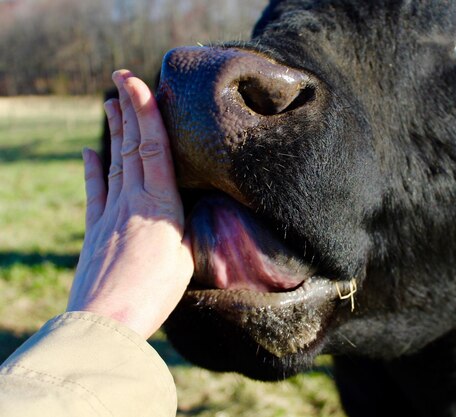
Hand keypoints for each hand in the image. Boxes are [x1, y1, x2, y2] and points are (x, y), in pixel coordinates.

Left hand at [67, 70, 193, 338]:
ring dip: (113, 130)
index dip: (147, 113)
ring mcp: (109, 213)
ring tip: (109, 103)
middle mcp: (131, 200)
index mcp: (160, 204)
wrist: (107, 319)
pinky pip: (95, 191)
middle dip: (128, 109)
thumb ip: (184, 225)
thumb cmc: (155, 292)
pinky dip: (92, 168)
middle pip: (131, 146)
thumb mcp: (185, 256)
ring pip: (113, 161)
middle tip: (122, 78)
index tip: (139, 83)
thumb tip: (187, 207)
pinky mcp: (94, 230)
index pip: (153, 148)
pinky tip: (89, 151)